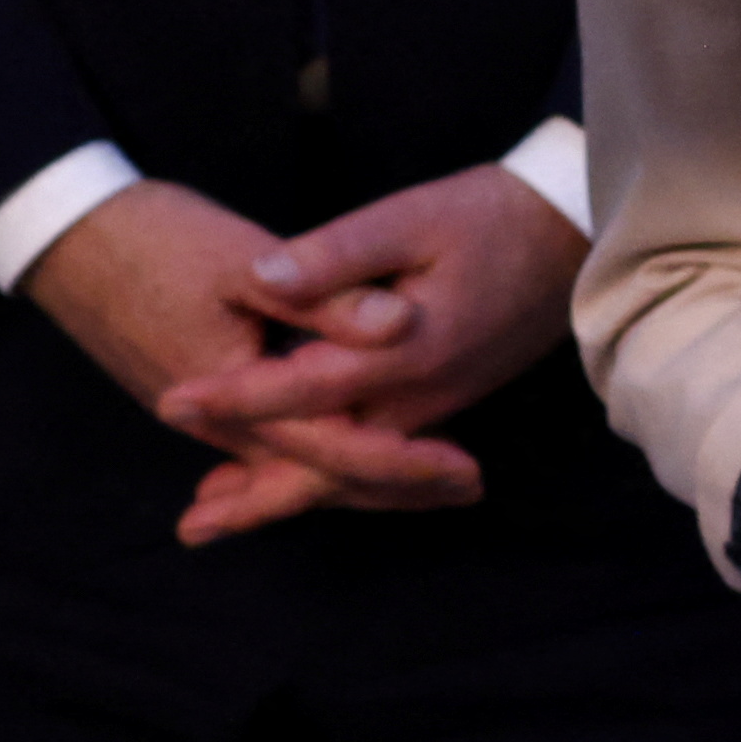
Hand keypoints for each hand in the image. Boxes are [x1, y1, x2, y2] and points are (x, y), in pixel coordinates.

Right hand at [25, 177, 484, 541]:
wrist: (67, 238)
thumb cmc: (152, 240)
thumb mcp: (242, 261)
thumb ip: (325, 297)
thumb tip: (402, 324)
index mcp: (237, 400)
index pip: (337, 450)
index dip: (406, 461)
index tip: (466, 466)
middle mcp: (223, 430)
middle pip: (322, 475)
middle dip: (397, 484)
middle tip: (469, 486)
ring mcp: (209, 423)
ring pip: (299, 464)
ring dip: (363, 472)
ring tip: (430, 476)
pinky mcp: (204, 402)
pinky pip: (272, 446)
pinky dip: (316, 456)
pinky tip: (345, 459)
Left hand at [153, 161, 585, 541]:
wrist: (569, 235)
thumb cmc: (488, 217)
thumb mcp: (409, 218)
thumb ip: (335, 256)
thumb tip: (263, 279)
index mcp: (402, 353)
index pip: (301, 389)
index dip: (233, 399)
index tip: (171, 402)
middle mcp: (417, 399)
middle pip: (325, 466)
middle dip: (256, 496)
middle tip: (190, 523)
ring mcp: (433, 410)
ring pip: (350, 475)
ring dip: (285, 497)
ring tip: (219, 513)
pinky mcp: (441, 406)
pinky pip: (374, 463)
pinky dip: (327, 479)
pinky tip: (289, 474)